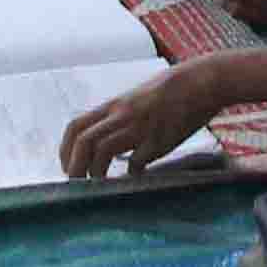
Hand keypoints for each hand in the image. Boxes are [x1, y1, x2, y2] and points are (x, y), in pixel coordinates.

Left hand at [56, 67, 214, 178]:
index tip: (69, 167)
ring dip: (96, 171)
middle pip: (84, 141)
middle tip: (77, 183)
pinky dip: (131, 172)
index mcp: (115, 106)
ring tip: (100, 185)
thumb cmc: (171, 92)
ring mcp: (139, 126)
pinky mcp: (159, 138)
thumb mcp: (138, 101)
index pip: (76, 126)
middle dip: (74, 166)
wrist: (201, 82)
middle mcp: (122, 115)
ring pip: (102, 149)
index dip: (65, 149)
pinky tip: (137, 175)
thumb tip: (107, 146)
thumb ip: (121, 120)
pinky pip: (136, 160)